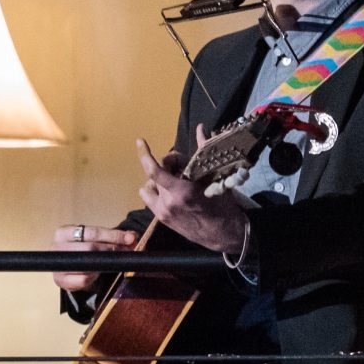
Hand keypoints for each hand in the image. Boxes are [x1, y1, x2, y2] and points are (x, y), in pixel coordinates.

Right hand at [52, 222, 138, 290]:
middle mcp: (56, 246)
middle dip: (112, 249)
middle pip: (90, 247)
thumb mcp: (95, 240)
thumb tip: (133, 236)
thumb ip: (112, 237)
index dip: (114, 235)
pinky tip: (98, 273)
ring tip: (113, 262)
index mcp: (64, 232)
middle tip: (127, 251)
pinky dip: (94, 276)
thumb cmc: (82, 252)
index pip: (92, 232)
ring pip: (86, 263)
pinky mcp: (59, 280)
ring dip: (103, 264)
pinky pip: (83, 279)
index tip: (131, 238)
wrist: (68, 271)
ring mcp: (56, 264)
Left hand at [134, 134, 248, 257]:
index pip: (155, 170)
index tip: (140, 141)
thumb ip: (203, 152)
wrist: (223, 234)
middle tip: (183, 167)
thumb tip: (199, 129)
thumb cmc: (223, 205)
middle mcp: (169, 202)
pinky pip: (149, 199)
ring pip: (148, 186)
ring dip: (157, 180)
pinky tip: (169, 193)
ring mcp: (163, 212)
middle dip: (167, 165)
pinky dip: (155, 192)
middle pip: (155, 173)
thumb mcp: (215, 178)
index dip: (145, 154)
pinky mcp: (162, 219)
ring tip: (174, 181)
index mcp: (183, 191)